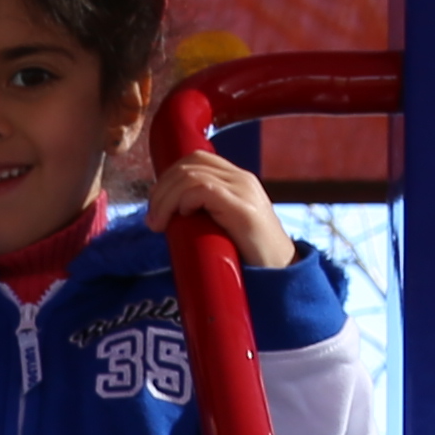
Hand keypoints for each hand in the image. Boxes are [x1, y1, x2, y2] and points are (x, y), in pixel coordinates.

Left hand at [135, 148, 295, 272]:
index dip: (169, 176)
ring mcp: (244, 191)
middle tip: (153, 218)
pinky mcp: (243, 209)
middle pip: (189, 163)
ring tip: (159, 224)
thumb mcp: (223, 226)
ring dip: (166, 199)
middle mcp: (241, 179)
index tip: (156, 204)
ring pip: (191, 175)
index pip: (196, 159)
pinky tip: (182, 218)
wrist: (280, 275)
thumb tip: (169, 214)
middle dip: (162, 188)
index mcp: (236, 180)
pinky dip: (184, 201)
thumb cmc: (249, 257)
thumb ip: (205, 212)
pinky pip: (203, 189)